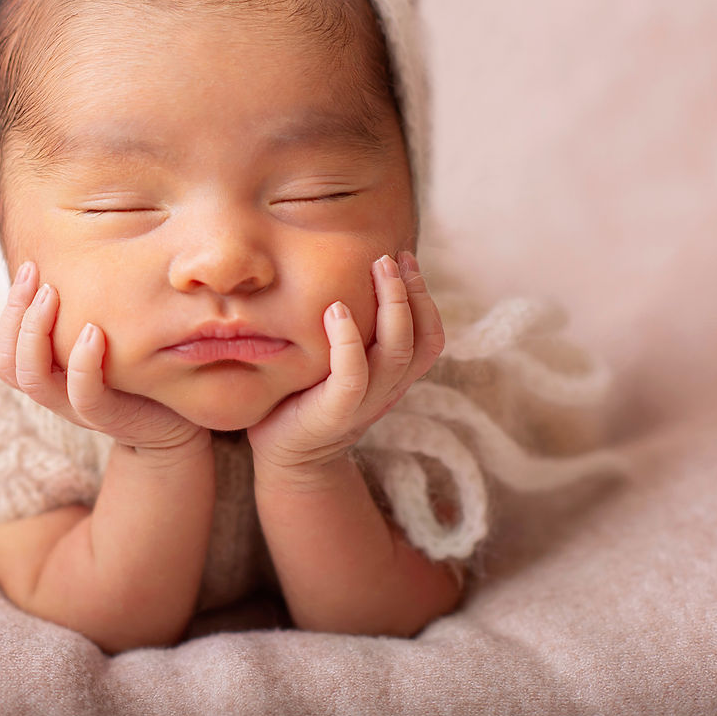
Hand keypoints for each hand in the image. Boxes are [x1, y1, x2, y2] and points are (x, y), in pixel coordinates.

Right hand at [0, 261, 206, 456]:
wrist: (176, 422)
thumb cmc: (139, 370)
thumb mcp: (108, 335)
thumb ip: (86, 309)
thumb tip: (79, 249)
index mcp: (48, 373)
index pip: (3, 349)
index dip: (8, 308)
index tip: (30, 265)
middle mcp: (55, 391)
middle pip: (6, 362)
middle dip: (14, 313)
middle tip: (36, 275)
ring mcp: (78, 408)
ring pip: (33, 379)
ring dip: (36, 332)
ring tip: (52, 294)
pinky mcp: (110, 417)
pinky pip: (83, 395)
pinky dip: (83, 362)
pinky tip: (94, 331)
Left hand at [247, 251, 443, 481]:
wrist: (286, 459)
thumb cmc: (304, 397)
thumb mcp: (337, 361)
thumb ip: (353, 331)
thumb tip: (346, 272)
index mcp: (394, 377)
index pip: (430, 336)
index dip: (425, 296)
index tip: (405, 257)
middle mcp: (388, 390)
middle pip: (421, 339)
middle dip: (411, 291)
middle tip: (391, 256)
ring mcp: (365, 403)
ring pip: (397, 351)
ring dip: (392, 305)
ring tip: (377, 268)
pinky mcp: (335, 412)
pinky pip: (353, 374)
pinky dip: (349, 339)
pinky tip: (336, 308)